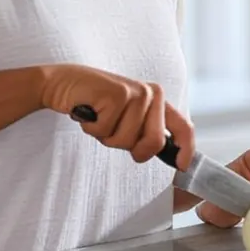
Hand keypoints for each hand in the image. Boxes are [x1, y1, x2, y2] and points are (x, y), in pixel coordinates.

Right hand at [38, 64, 194, 170]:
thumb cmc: (95, 105)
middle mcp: (152, 94)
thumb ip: (146, 131)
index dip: (186, 149)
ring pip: (126, 141)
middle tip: (113, 130)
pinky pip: (106, 131)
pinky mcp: (118, 93)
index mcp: (157, 100)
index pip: (183, 126)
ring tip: (99, 117)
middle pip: (154, 143)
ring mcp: (136, 92)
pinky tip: (89, 110)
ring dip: (106, 136)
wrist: (63, 84)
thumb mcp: (126, 120)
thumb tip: (168, 155)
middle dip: (130, 147)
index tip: (182, 166)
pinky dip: (93, 128)